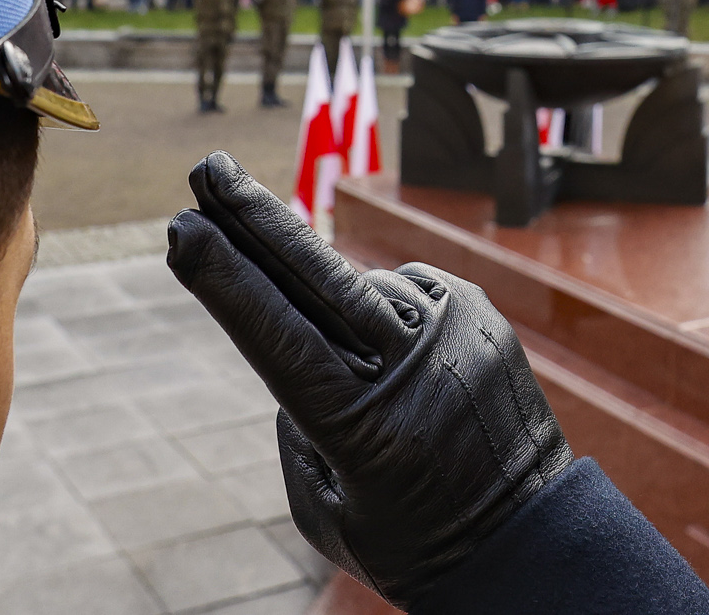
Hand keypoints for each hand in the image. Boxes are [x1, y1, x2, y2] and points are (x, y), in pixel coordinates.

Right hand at [167, 153, 571, 606]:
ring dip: (330, 297)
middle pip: (319, 277)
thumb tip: (293, 331)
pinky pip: (408, 293)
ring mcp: (454, 333)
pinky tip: (394, 354)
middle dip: (254, 216)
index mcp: (364, 429)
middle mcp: (413, 367)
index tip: (181, 228)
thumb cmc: (408, 539)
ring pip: (363, 287)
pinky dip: (385, 312)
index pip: (280, 336)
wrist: (527, 538)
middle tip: (206, 167)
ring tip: (360, 367)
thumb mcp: (324, 506)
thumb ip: (294, 423)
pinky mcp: (481, 314)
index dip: (227, 279)